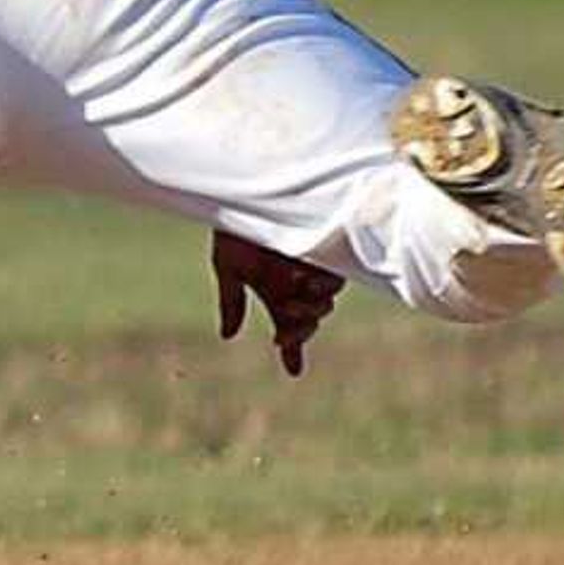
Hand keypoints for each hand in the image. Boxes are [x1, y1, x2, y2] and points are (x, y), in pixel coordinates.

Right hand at [211, 230, 344, 376]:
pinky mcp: (330, 251)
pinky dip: (320, 287)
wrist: (250, 192)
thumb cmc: (235, 227)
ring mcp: (316, 268)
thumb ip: (232, 301)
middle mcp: (299, 284)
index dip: (293, 351)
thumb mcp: (229, 267)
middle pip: (309, 320)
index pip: (290, 327)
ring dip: (310, 309)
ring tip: (290, 299)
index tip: (293, 372)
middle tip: (283, 333)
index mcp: (277, 291)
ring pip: (324, 304)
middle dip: (300, 329)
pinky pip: (334, 279)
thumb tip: (229, 336)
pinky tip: (302, 280)